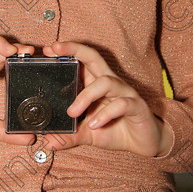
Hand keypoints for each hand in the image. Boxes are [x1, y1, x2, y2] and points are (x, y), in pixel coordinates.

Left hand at [41, 41, 172, 156]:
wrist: (144, 143)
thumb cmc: (115, 130)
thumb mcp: (88, 134)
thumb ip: (70, 135)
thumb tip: (49, 142)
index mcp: (96, 84)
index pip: (82, 61)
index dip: (67, 52)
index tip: (49, 49)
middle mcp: (110, 82)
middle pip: (94, 57)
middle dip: (75, 50)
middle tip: (56, 48)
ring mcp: (124, 92)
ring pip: (106, 82)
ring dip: (86, 96)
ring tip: (72, 112)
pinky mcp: (136, 106)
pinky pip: (121, 104)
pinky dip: (106, 114)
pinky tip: (94, 125)